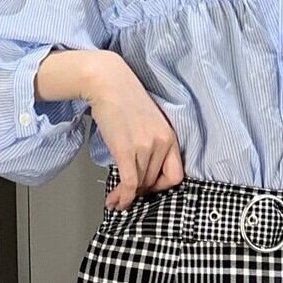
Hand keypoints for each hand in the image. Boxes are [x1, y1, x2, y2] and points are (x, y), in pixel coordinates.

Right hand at [86, 54, 183, 210]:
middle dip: (139, 192)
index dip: (161, 187)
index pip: (175, 176)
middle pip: (154, 182)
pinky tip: (116, 201)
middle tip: (126, 195)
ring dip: (127, 196)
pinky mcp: (126, 149)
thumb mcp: (148, 123)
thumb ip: (151, 144)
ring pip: (140, 184)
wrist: (108, 82)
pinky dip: (123, 196)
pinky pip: (129, 182)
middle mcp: (162, 143)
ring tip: (115, 200)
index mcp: (170, 136)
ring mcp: (145, 147)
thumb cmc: (124, 99)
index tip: (148, 188)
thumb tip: (143, 169)